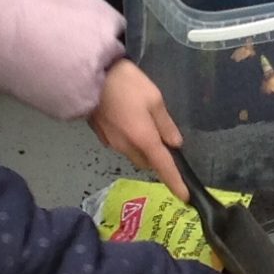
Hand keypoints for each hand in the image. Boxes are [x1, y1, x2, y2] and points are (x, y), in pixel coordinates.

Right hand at [91, 60, 183, 190]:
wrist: (88, 77)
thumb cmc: (126, 84)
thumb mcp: (154, 99)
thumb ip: (165, 124)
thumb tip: (175, 144)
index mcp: (143, 139)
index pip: (164, 167)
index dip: (175, 182)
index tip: (184, 197)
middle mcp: (126, 147)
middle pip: (147, 162)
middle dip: (156, 157)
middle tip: (162, 138)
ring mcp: (110, 142)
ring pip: (133, 154)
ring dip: (142, 148)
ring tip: (143, 124)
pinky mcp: (100, 135)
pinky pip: (120, 144)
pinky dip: (128, 139)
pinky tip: (127, 120)